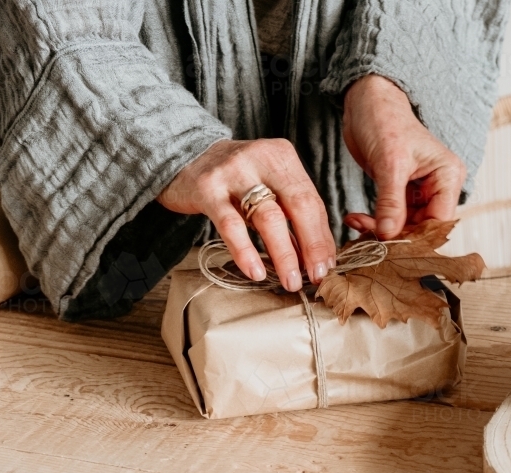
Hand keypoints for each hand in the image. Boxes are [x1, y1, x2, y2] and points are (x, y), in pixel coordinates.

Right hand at [157, 139, 336, 291]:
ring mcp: (233, 173)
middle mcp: (260, 159)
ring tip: (291, 281)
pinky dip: (246, 251)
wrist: (184, 154)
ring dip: (283, 254)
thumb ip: (289, 210)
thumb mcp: (266, 182)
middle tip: (317, 275)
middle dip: (311, 245)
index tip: (327, 266)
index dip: (322, 237)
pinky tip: (256, 272)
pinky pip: (231, 226)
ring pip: (268, 217)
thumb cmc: (234, 176)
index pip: (311, 200)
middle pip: (297, 205)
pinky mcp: (207, 190)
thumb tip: (314, 255)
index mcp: (282, 156)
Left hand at [341, 74, 466, 238]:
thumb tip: (389, 235)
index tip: (390, 246)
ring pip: (404, 225)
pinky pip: (391, 217)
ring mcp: (419, 190)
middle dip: (395, 235)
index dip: (416, 237)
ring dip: (379, 230)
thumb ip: (391, 202)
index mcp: (447, 176)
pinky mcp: (400, 191)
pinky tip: (354, 219)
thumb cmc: (384, 121)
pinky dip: (373, 221)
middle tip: (367, 238)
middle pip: (422, 227)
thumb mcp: (389, 164)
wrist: (365, 101)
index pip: (439, 220)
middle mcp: (438, 185)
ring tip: (356, 224)